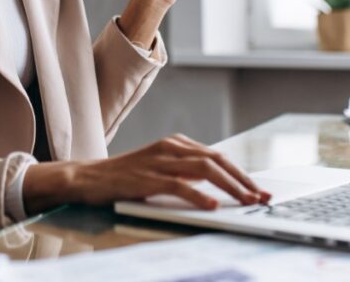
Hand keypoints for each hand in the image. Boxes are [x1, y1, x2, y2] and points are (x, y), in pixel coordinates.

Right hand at [23, 134, 269, 212]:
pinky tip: (212, 205)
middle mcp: (171, 147)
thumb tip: (217, 185)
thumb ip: (185, 172)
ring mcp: (159, 161)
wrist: (88, 177)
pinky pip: (179, 185)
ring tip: (246, 201)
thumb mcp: (161, 168)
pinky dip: (199, 195)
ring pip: (204, 169)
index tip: (258, 189)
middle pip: (217, 160)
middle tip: (261, 197)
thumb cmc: (126, 176)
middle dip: (242, 179)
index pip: (217, 156)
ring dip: (229, 186)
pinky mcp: (147, 177)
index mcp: (176, 143)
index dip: (240, 173)